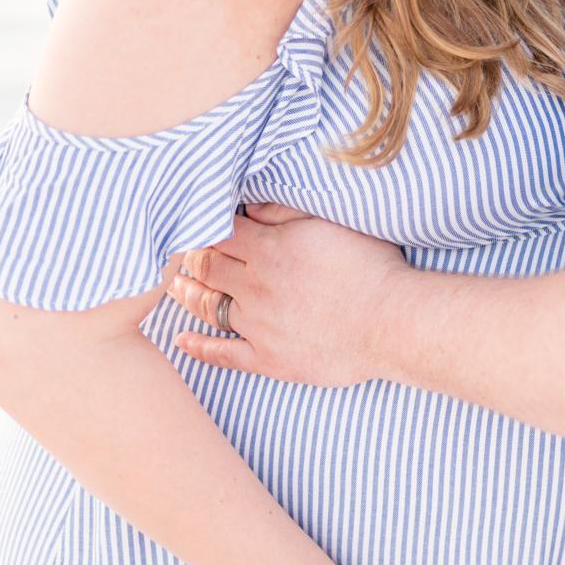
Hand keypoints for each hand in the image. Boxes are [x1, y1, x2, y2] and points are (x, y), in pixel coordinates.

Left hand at [168, 205, 403, 385]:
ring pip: (209, 306)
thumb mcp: (331, 222)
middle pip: (207, 267)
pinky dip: (199, 347)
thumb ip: (286, 210)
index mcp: (268, 249)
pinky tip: (182, 341)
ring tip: (173, 287)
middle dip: (190, 257)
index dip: (204, 226)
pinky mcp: (269, 359)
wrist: (390, 322)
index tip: (196, 223)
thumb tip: (250, 205)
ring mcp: (258, 326)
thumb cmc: (370, 266)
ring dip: (187, 294)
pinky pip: (224, 354)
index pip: (220, 233)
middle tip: (179, 253)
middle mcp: (254, 286)